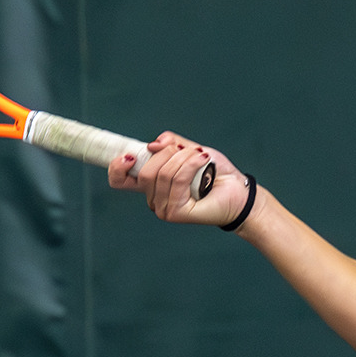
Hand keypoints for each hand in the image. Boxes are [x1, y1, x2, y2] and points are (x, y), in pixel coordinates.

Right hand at [107, 132, 252, 227]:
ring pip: (162, 173)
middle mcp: (154, 198)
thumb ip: (171, 144)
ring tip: (201, 157)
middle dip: (168, 153)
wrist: (238, 190)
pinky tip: (203, 161)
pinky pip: (177, 179)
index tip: (129, 155)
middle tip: (189, 151)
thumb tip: (152, 145)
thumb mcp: (190, 150)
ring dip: (184, 157)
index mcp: (152, 184)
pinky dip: (191, 164)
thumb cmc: (215, 172)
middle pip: (144, 171)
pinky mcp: (176, 212)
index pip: (119, 180)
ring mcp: (163, 208)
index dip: (117, 166)